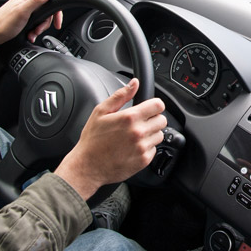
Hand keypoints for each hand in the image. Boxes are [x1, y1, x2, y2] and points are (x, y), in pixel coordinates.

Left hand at [0, 0, 62, 47]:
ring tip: (32, 33)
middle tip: (37, 30)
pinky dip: (34, 29)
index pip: (50, 1)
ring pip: (41, 18)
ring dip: (38, 28)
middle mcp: (26, 0)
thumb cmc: (4, 24)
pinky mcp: (22, 15)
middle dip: (44, 24)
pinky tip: (29, 33)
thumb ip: (37, 0)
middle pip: (46, 12)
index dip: (55, 14)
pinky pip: (35, 21)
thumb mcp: (23, 11)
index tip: (57, 24)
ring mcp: (24, 8)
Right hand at [54, 79, 166, 199]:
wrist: (87, 166)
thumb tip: (134, 83)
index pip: (158, 105)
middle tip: (140, 123)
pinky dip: (147, 147)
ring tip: (135, 136)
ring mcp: (142, 147)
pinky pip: (154, 149)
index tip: (149, 109)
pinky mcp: (144, 160)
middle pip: (162, 120)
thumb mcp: (101, 112)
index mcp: (130, 118)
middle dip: (153, 119)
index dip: (154, 105)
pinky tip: (133, 147)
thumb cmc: (92, 140)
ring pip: (160, 135)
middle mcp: (139, 132)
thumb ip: (120, 95)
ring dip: (151, 134)